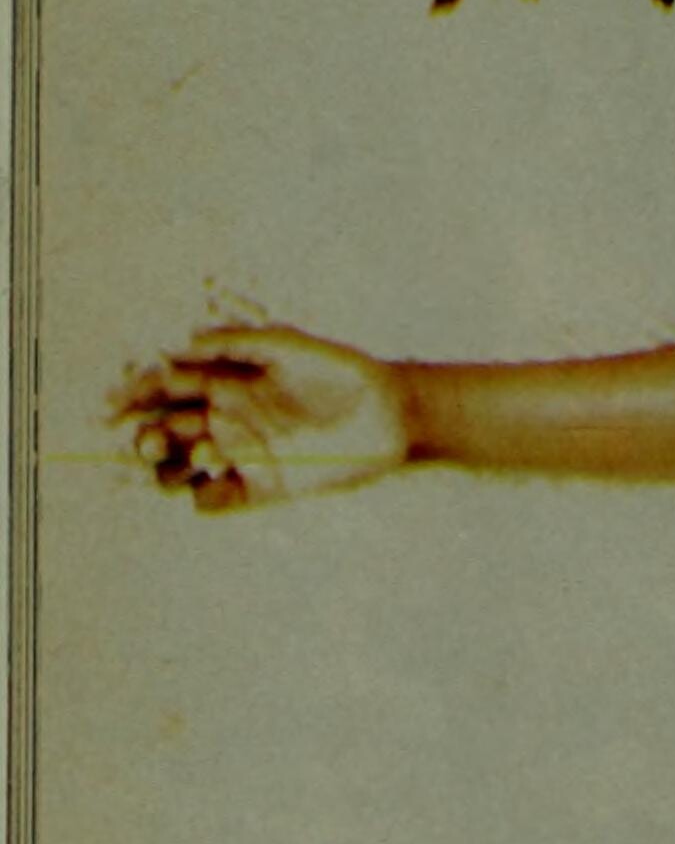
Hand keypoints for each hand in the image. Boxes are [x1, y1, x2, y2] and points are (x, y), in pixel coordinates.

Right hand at [111, 324, 413, 514]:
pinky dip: (204, 497)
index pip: (163, 392)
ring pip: (176, 471)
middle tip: (145, 438)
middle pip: (161, 434)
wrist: (391, 414)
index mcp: (223, 384)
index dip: (133, 397)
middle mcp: (224, 421)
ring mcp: (240, 456)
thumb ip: (237, 341)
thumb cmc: (341, 371)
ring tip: (182, 457)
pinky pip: (215, 502)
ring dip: (163, 469)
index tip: (114, 403)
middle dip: (141, 437)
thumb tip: (179, 343)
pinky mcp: (261, 488)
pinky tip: (217, 481)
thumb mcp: (289, 346)